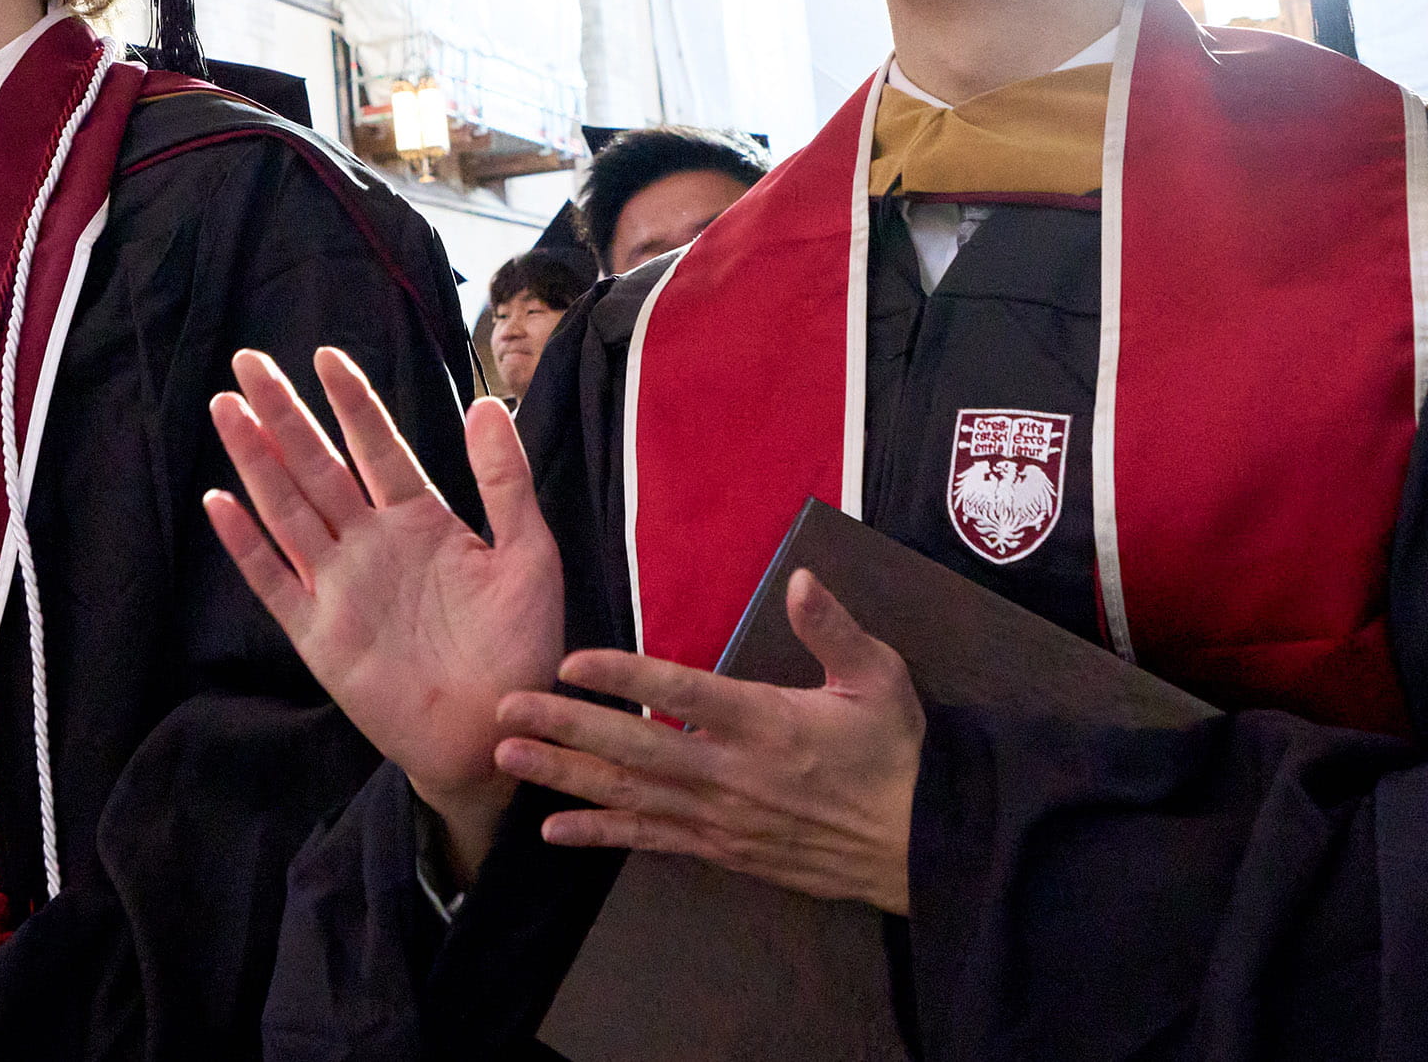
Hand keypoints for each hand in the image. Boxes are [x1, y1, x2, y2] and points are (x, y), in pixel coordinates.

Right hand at [204, 346, 561, 884]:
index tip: (326, 356)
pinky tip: (220, 501)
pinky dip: (245, 543)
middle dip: (285, 413)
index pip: (378, 447)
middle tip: (249, 360)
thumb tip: (488, 404)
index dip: (352, 402)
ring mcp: (340, 584)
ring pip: (288, 508)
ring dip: (256, 459)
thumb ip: (506, 483)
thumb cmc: (521, 648)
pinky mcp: (318, 631)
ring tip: (227, 408)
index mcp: (422, 521)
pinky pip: (273, 580)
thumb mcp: (529, 555)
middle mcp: (372, 544)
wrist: (496, 732)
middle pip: (318, 465)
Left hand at [501, 571, 922, 914]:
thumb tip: (799, 577)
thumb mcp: (880, 676)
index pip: (683, 692)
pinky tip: (554, 830)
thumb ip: (833, 628)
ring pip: (631, 795)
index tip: (571, 662)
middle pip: (637, 747)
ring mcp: (723, 817)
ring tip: (508, 760)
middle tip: (505, 710)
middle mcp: (734, 772)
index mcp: (768, 721)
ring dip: (566, 777)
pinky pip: (652, 841)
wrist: (922, 842)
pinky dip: (602, 834)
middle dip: (566, 728)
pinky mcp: (723, 850)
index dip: (625, 675)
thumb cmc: (899, 751)